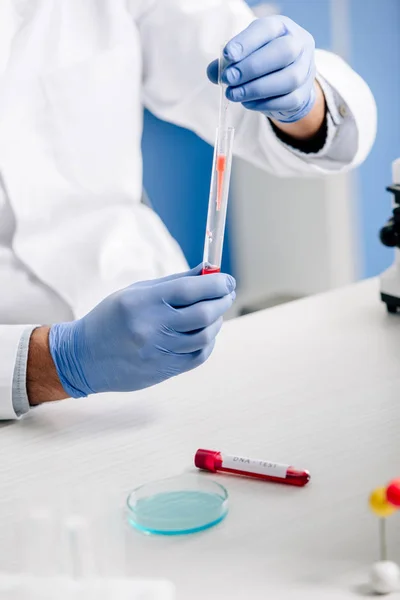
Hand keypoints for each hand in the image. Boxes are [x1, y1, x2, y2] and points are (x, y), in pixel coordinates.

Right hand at [48, 266, 235, 397]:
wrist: (84, 357)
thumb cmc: (112, 318)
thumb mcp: (137, 292)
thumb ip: (175, 282)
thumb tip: (209, 270)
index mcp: (143, 302)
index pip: (191, 289)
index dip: (216, 284)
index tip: (227, 280)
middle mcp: (152, 327)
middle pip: (204, 313)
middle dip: (222, 300)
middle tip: (226, 294)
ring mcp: (158, 351)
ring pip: (205, 336)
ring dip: (217, 322)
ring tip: (213, 313)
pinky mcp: (163, 370)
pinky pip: (198, 356)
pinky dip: (208, 342)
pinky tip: (204, 333)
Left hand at [207, 16, 316, 123]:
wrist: (286, 84)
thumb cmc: (262, 63)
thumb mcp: (245, 54)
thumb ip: (228, 61)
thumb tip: (213, 72)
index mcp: (282, 27)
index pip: (267, 29)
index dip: (247, 42)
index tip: (227, 55)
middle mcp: (299, 44)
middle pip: (283, 52)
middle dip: (253, 67)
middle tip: (229, 78)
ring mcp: (305, 69)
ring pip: (288, 79)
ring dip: (256, 89)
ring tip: (234, 95)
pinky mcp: (304, 94)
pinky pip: (287, 100)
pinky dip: (265, 104)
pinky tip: (247, 103)